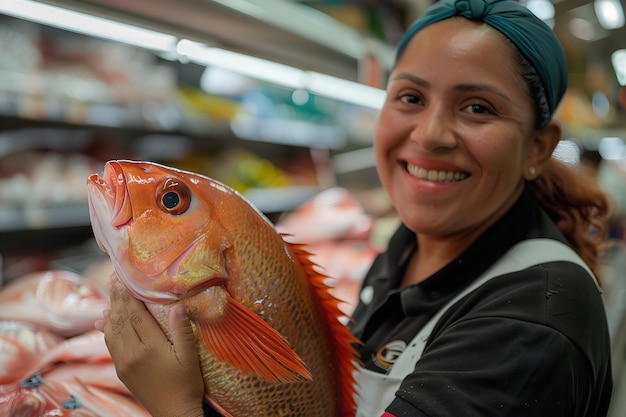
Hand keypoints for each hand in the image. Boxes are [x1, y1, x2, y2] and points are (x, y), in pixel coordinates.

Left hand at [94, 273, 204, 416]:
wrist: (173, 414)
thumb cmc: (186, 385)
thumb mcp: (190, 357)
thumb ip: (183, 331)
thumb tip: (179, 306)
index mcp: (149, 347)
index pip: (135, 314)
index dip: (128, 295)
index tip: (123, 278)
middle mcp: (132, 353)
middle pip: (120, 319)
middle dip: (117, 298)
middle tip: (114, 279)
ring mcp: (123, 363)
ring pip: (112, 331)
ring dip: (111, 311)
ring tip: (111, 296)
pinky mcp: (121, 370)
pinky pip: (110, 344)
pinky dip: (108, 329)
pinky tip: (106, 321)